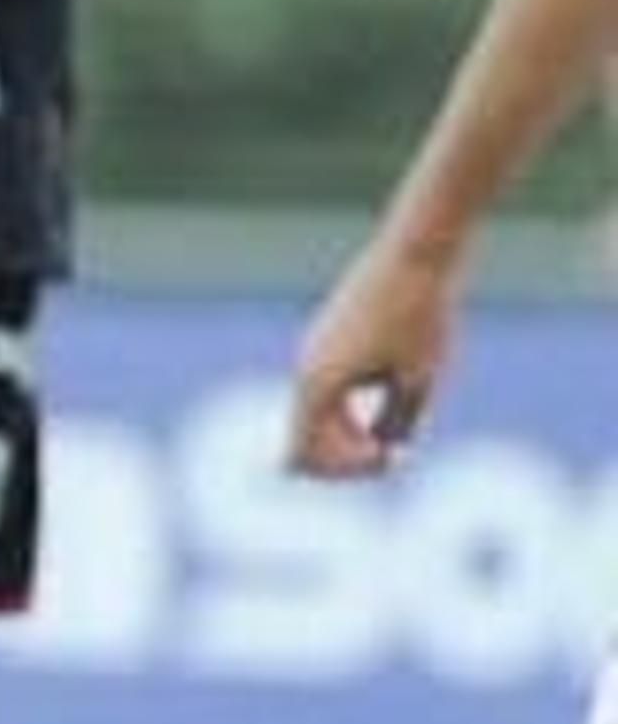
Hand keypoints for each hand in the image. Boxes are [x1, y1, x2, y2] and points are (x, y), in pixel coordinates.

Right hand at [286, 237, 456, 477]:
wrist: (415, 253)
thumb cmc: (420, 316)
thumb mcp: (419, 381)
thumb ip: (398, 424)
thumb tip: (386, 451)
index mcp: (319, 383)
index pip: (303, 453)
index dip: (343, 469)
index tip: (389, 456)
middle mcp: (306, 368)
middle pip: (305, 438)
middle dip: (347, 456)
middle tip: (396, 453)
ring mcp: (314, 351)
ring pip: (316, 415)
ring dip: (350, 432)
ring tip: (396, 425)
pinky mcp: (328, 338)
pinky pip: (327, 390)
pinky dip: (351, 408)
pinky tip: (392, 391)